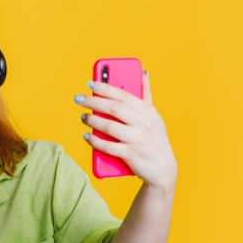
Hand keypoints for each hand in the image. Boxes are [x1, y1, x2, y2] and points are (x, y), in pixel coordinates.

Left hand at [74, 71, 176, 190]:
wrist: (163, 169)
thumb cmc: (154, 139)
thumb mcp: (154, 116)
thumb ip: (146, 95)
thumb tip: (143, 72)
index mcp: (148, 112)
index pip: (124, 95)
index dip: (106, 88)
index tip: (90, 83)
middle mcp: (144, 124)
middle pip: (114, 109)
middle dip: (93, 101)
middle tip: (78, 98)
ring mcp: (138, 140)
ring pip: (109, 127)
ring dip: (92, 121)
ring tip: (83, 117)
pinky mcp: (131, 155)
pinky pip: (108, 146)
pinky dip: (94, 141)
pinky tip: (86, 135)